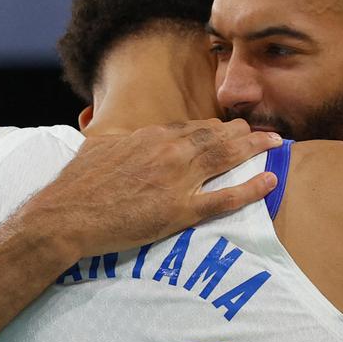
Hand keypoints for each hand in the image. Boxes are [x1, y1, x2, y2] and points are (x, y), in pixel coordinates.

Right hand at [18, 119, 280, 259]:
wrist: (66, 215)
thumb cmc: (77, 185)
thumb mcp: (96, 147)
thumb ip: (113, 139)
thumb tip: (110, 133)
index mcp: (151, 136)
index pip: (193, 126)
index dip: (216, 128)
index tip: (230, 128)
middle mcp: (170, 151)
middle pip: (217, 136)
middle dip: (244, 133)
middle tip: (265, 133)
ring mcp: (178, 180)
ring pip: (227, 158)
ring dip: (255, 148)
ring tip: (275, 145)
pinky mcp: (180, 210)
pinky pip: (225, 197)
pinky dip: (250, 188)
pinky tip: (269, 180)